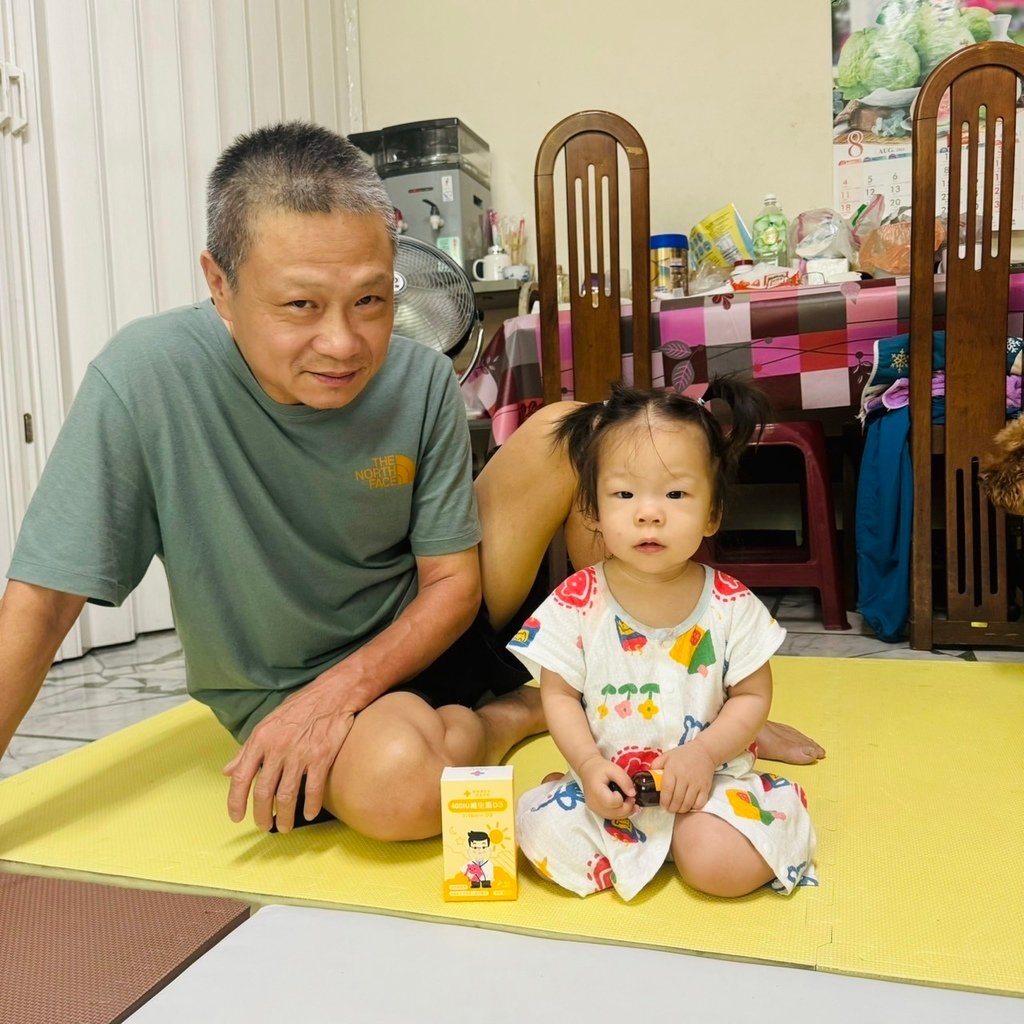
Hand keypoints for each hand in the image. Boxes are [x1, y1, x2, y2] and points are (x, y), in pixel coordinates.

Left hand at [222, 676, 354, 831]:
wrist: (333, 693)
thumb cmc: (300, 707)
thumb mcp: (267, 723)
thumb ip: (246, 750)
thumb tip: (227, 771)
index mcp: (261, 739)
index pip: (241, 776)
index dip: (235, 801)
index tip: (236, 817)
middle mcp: (278, 748)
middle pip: (264, 791)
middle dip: (261, 815)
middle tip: (264, 826)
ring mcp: (300, 754)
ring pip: (287, 795)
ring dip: (285, 816)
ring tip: (284, 826)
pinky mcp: (322, 757)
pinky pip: (313, 789)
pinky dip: (311, 806)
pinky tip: (309, 814)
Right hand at [577, 754, 634, 818]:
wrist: (588, 770)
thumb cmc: (601, 768)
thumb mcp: (614, 769)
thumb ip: (624, 781)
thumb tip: (633, 794)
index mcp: (596, 790)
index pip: (611, 802)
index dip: (621, 799)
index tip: (625, 791)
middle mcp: (594, 803)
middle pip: (614, 812)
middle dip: (628, 807)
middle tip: (633, 798)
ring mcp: (594, 809)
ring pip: (614, 817)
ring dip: (626, 812)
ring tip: (631, 802)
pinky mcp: (596, 811)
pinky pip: (611, 816)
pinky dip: (620, 813)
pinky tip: (625, 806)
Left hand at [653, 742, 716, 814]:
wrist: (704, 751)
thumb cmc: (682, 755)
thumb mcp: (666, 756)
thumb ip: (656, 766)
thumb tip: (648, 777)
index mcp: (673, 769)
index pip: (667, 790)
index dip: (664, 801)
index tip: (663, 805)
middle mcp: (685, 777)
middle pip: (677, 799)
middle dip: (672, 808)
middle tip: (669, 809)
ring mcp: (696, 783)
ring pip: (688, 803)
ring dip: (681, 809)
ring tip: (677, 808)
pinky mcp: (705, 787)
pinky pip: (699, 803)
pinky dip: (694, 807)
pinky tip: (689, 805)